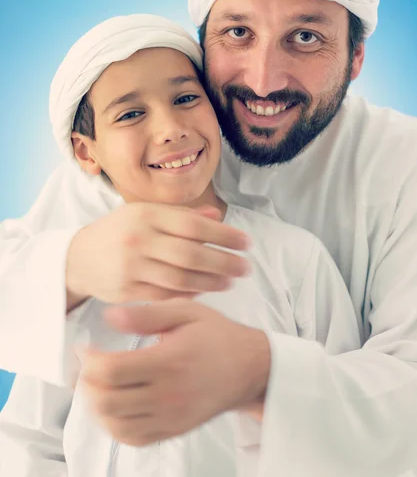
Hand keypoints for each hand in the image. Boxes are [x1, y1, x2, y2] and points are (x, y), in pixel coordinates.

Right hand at [66, 203, 250, 310]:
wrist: (78, 258)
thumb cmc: (120, 231)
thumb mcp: (146, 213)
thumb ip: (182, 216)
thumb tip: (217, 216)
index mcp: (146, 215)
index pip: (193, 226)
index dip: (224, 235)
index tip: (246, 243)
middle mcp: (139, 239)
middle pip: (191, 255)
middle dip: (224, 262)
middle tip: (246, 268)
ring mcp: (131, 267)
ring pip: (180, 279)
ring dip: (211, 282)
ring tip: (230, 282)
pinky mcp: (127, 291)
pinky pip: (166, 295)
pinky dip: (189, 294)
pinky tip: (205, 290)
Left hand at [79, 300, 270, 446]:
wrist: (250, 368)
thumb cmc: (219, 337)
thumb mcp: (186, 311)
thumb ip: (146, 314)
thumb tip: (111, 316)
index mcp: (169, 362)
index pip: (111, 371)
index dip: (88, 360)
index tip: (85, 348)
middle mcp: (168, 394)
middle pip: (106, 401)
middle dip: (86, 383)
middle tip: (86, 366)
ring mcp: (170, 417)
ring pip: (115, 424)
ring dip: (96, 406)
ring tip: (97, 384)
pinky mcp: (173, 430)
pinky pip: (132, 438)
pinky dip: (114, 426)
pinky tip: (114, 406)